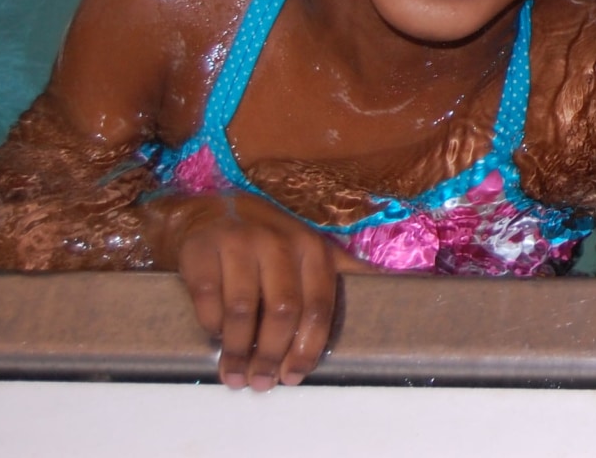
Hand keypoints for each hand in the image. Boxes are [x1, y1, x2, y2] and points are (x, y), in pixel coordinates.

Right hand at [155, 193, 372, 388]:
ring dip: (237, 350)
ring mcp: (238, 243)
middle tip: (260, 383)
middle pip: (282, 311)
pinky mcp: (202, 250)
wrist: (212, 211)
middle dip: (271, 354)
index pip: (318, 305)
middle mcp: (279, 242)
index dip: (307, 346)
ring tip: (234, 375)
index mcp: (312, 248)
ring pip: (242, 310)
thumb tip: (393, 282)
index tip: (294, 376)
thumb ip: (344, 268)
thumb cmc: (269, 240)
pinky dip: (211, 324)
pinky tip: (215, 336)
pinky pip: (207, 299)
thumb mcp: (310, 249)